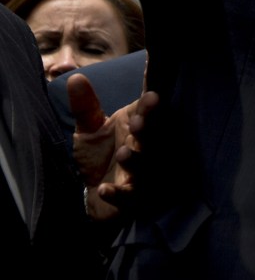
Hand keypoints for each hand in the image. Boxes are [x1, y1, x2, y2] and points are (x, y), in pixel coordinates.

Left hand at [69, 71, 158, 221]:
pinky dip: (119, 196)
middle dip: (148, 131)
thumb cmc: (99, 157)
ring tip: (124, 154)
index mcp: (138, 131)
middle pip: (155, 141)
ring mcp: (142, 177)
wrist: (93, 195)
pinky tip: (106, 189)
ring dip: (138, 162)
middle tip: (137, 122)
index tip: (151, 96)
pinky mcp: (132, 201)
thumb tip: (74, 77)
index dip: (151, 107)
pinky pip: (130, 199)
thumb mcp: (90, 131)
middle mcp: (146, 152)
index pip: (150, 116)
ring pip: (148, 170)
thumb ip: (85, 107)